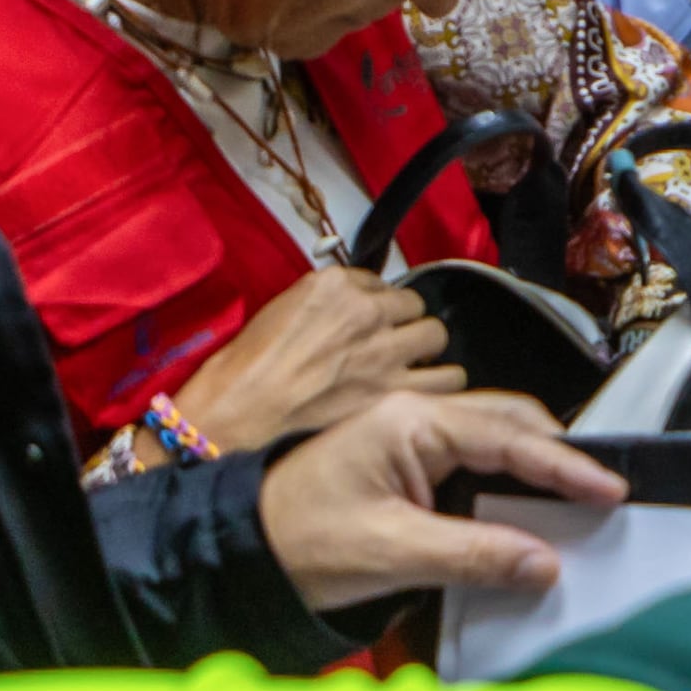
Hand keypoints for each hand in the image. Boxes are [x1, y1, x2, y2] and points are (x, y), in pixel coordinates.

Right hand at [166, 269, 454, 453]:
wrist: (242, 408)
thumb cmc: (251, 362)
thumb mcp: (286, 307)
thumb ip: (330, 302)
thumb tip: (357, 307)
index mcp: (337, 285)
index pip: (380, 283)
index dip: (377, 305)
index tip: (368, 322)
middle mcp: (367, 311)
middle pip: (415, 306)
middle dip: (405, 322)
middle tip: (393, 343)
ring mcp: (385, 351)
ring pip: (436, 336)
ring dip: (426, 349)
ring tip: (414, 364)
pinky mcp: (394, 390)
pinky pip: (447, 379)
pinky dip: (441, 383)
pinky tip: (428, 388)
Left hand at [256, 390, 625, 609]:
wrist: (232, 554)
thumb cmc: (295, 542)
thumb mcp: (391, 552)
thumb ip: (474, 554)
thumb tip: (546, 563)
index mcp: (410, 422)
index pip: (509, 436)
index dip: (565, 465)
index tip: (609, 489)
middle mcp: (413, 418)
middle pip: (509, 425)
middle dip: (558, 458)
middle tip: (602, 495)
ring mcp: (407, 439)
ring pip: (492, 442)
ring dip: (533, 471)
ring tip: (574, 505)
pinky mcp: (402, 466)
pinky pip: (470, 464)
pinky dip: (505, 485)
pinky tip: (522, 515)